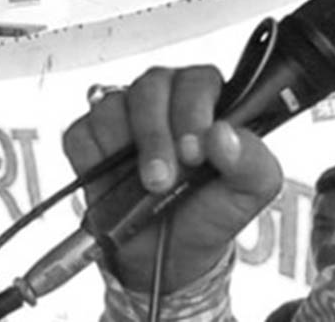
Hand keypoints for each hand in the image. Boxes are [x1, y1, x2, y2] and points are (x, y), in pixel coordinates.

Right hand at [63, 66, 282, 291]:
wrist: (174, 255)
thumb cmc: (214, 211)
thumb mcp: (253, 189)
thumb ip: (251, 159)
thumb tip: (224, 134)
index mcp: (210, 102)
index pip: (198, 79)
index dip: (193, 110)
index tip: (194, 150)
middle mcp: (167, 102)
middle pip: (152, 85)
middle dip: (156, 133)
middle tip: (164, 177)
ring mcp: (126, 119)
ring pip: (113, 103)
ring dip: (126, 145)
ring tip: (145, 184)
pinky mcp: (92, 143)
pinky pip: (81, 132)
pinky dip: (93, 157)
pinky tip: (114, 177)